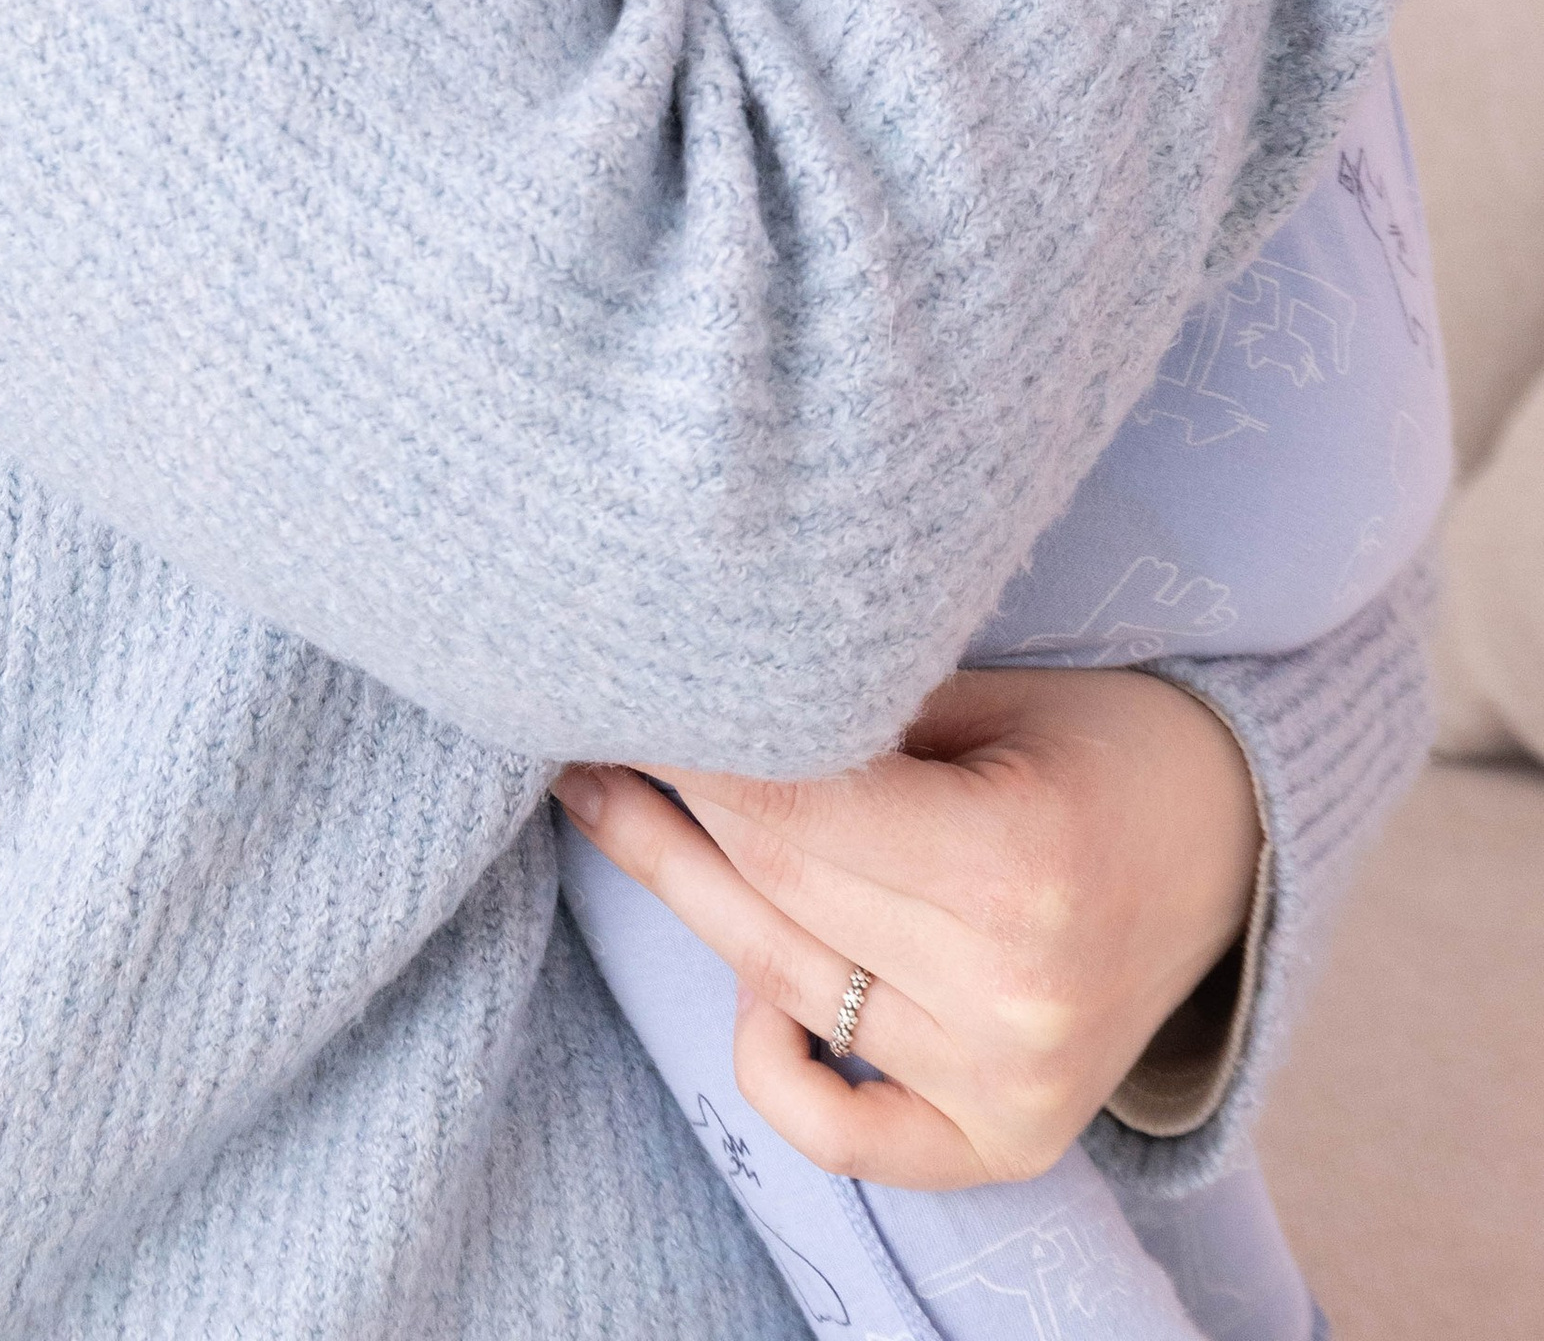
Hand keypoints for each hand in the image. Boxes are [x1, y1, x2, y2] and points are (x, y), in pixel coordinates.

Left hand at [555, 667, 1260, 1190]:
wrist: (1240, 843)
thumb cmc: (1102, 741)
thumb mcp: (990, 695)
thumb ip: (854, 713)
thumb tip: (694, 692)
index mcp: (1017, 863)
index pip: (792, 811)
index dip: (692, 750)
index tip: (622, 691)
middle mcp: (1011, 993)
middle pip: (775, 892)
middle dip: (670, 806)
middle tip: (591, 738)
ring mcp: (1008, 1084)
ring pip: (784, 984)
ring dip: (687, 893)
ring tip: (614, 808)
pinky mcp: (1006, 1141)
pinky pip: (842, 1128)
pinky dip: (772, 1059)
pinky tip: (747, 977)